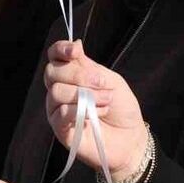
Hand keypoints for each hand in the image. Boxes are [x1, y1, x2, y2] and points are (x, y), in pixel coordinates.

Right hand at [45, 40, 148, 182]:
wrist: (130, 139)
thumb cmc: (121, 108)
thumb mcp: (110, 80)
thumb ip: (89, 65)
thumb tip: (75, 43)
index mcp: (71, 75)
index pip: (55, 56)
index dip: (61, 49)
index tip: (75, 51)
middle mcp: (60, 90)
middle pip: (52, 72)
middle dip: (78, 74)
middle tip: (101, 82)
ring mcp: (57, 109)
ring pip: (56, 92)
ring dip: (84, 94)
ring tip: (105, 101)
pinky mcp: (60, 129)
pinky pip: (62, 112)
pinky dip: (81, 111)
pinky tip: (96, 114)